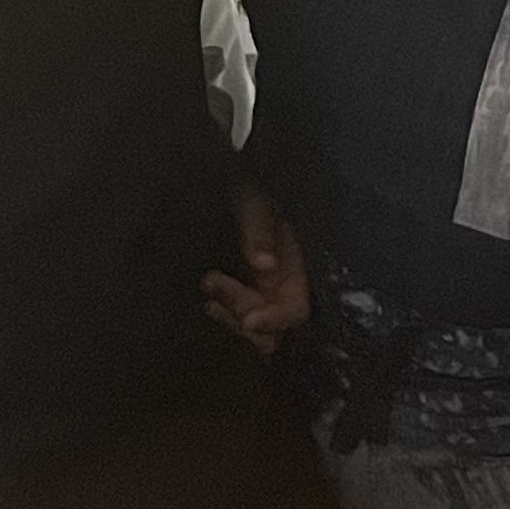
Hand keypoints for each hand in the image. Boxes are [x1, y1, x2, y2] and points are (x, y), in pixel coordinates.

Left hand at [203, 181, 311, 352]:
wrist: (240, 180)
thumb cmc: (254, 186)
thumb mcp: (256, 202)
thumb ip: (261, 233)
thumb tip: (265, 265)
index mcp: (299, 267)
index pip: (296, 309)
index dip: (276, 319)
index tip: (249, 319)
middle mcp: (286, 284)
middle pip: (276, 328)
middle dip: (244, 315)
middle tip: (215, 283)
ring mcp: (267, 290)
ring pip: (257, 328)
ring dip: (231, 315)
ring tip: (209, 289)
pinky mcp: (248, 290)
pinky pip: (240, 315)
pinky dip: (226, 313)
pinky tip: (210, 300)